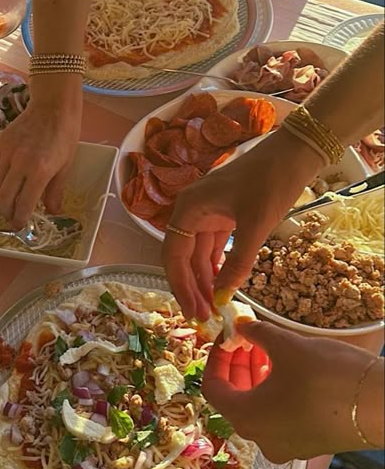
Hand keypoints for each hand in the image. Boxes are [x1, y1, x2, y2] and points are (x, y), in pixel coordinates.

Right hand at [0, 77, 82, 225]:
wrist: (53, 107)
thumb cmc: (64, 136)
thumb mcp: (65, 167)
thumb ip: (55, 192)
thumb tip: (53, 212)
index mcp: (40, 171)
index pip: (23, 204)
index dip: (19, 219)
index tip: (19, 226)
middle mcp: (20, 163)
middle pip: (5, 198)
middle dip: (7, 211)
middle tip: (12, 216)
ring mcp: (7, 152)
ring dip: (1, 196)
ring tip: (9, 199)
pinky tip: (6, 180)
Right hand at [162, 130, 321, 320]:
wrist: (294, 152)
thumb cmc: (271, 181)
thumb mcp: (256, 225)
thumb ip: (238, 263)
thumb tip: (222, 296)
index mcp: (188, 208)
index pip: (173, 256)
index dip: (180, 286)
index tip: (193, 310)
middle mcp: (191, 211)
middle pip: (182, 258)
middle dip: (191, 287)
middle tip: (203, 317)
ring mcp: (206, 214)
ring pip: (197, 255)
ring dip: (203, 280)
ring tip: (212, 307)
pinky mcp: (222, 216)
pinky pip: (212, 248)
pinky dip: (215, 267)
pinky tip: (220, 286)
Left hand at [203, 320, 375, 461]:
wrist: (384, 407)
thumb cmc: (329, 376)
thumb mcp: (286, 346)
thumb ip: (256, 334)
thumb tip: (241, 324)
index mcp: (245, 418)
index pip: (212, 388)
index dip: (216, 359)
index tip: (226, 337)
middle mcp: (260, 439)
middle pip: (235, 399)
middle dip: (238, 365)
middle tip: (248, 338)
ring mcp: (285, 446)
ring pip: (258, 408)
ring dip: (257, 378)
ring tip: (268, 349)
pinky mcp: (307, 445)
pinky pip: (279, 417)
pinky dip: (276, 393)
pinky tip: (289, 370)